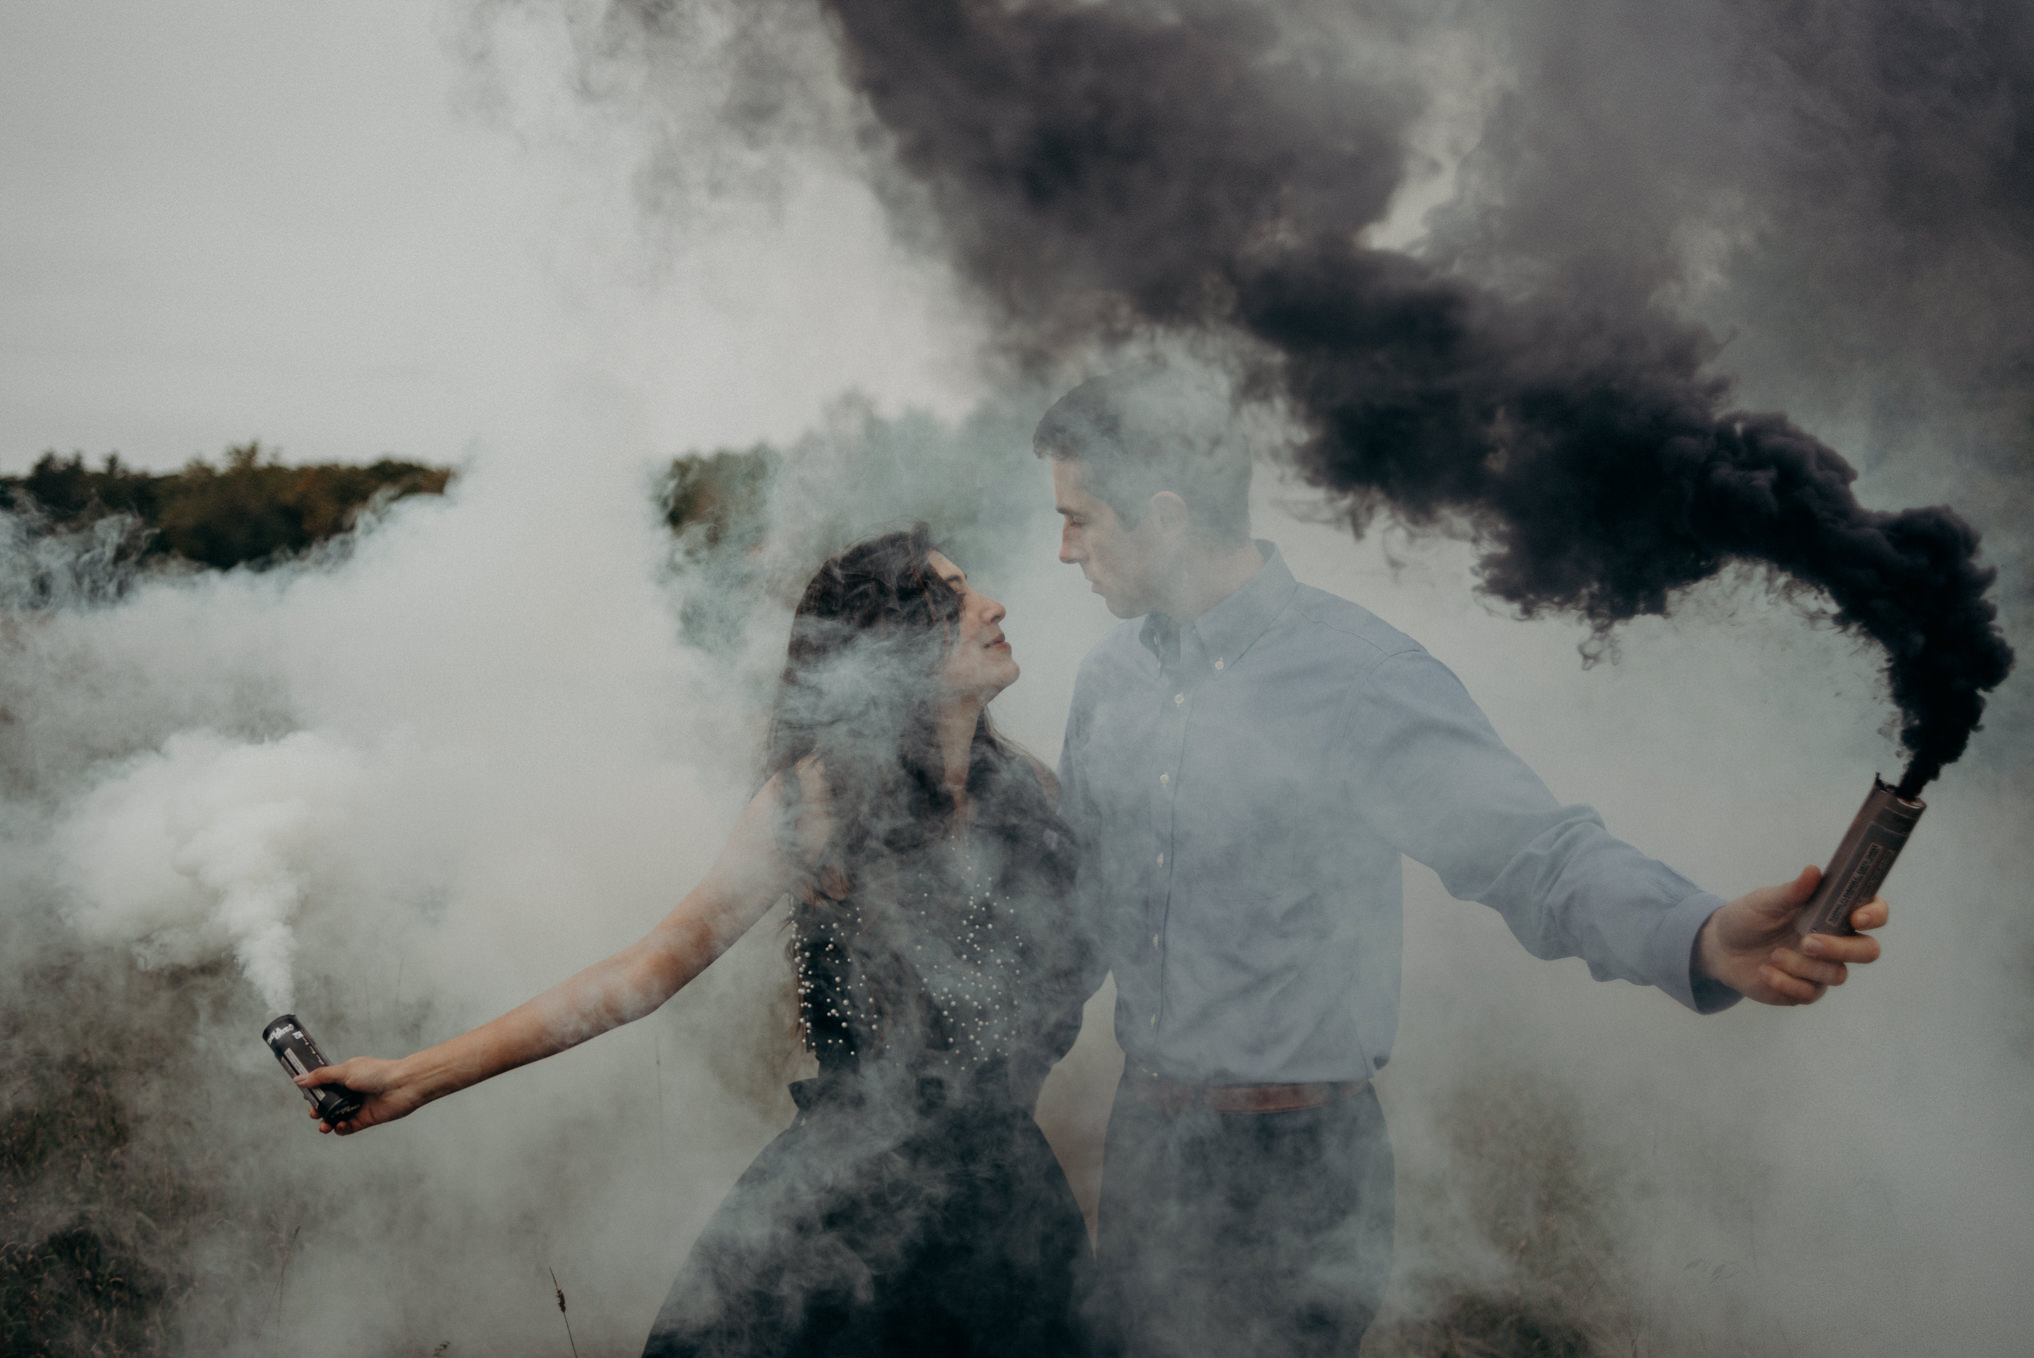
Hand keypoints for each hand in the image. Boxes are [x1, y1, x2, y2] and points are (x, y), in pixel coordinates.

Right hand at [295, 1056, 422, 1135]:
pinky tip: (340, 1125)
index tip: (305, 1097)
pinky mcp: (365, 1119)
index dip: (313, 1092)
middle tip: (314, 1113)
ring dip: (326, 1123)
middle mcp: (351, 1091)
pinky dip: (341, 1129)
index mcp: (346, 1076)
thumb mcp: (345, 1071)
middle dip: (316, 1110)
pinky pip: (347, 1127)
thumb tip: (298, 1079)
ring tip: (324, 1126)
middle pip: (327, 1104)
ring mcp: (358, 1105)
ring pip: (335, 1118)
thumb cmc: (378, 1073)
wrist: (403, 1085)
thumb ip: (321, 1077)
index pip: (324, 1085)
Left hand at [1695, 865, 1888, 1005]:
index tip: (1856, 917)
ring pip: (1837, 974)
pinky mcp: (1806, 990)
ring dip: (1802, 965)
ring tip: (1773, 955)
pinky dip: (1785, 982)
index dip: (1874, 915)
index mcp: (1832, 913)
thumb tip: (1814, 871)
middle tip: (1807, 942)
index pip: (1873, 913)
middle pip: (1868, 951)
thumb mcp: (1765, 901)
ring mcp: (1823, 968)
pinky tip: (1765, 971)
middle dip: (1841, 949)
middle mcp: (1836, 942)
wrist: (1721, 947)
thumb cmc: (1748, 918)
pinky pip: (1810, 993)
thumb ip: (1792, 891)